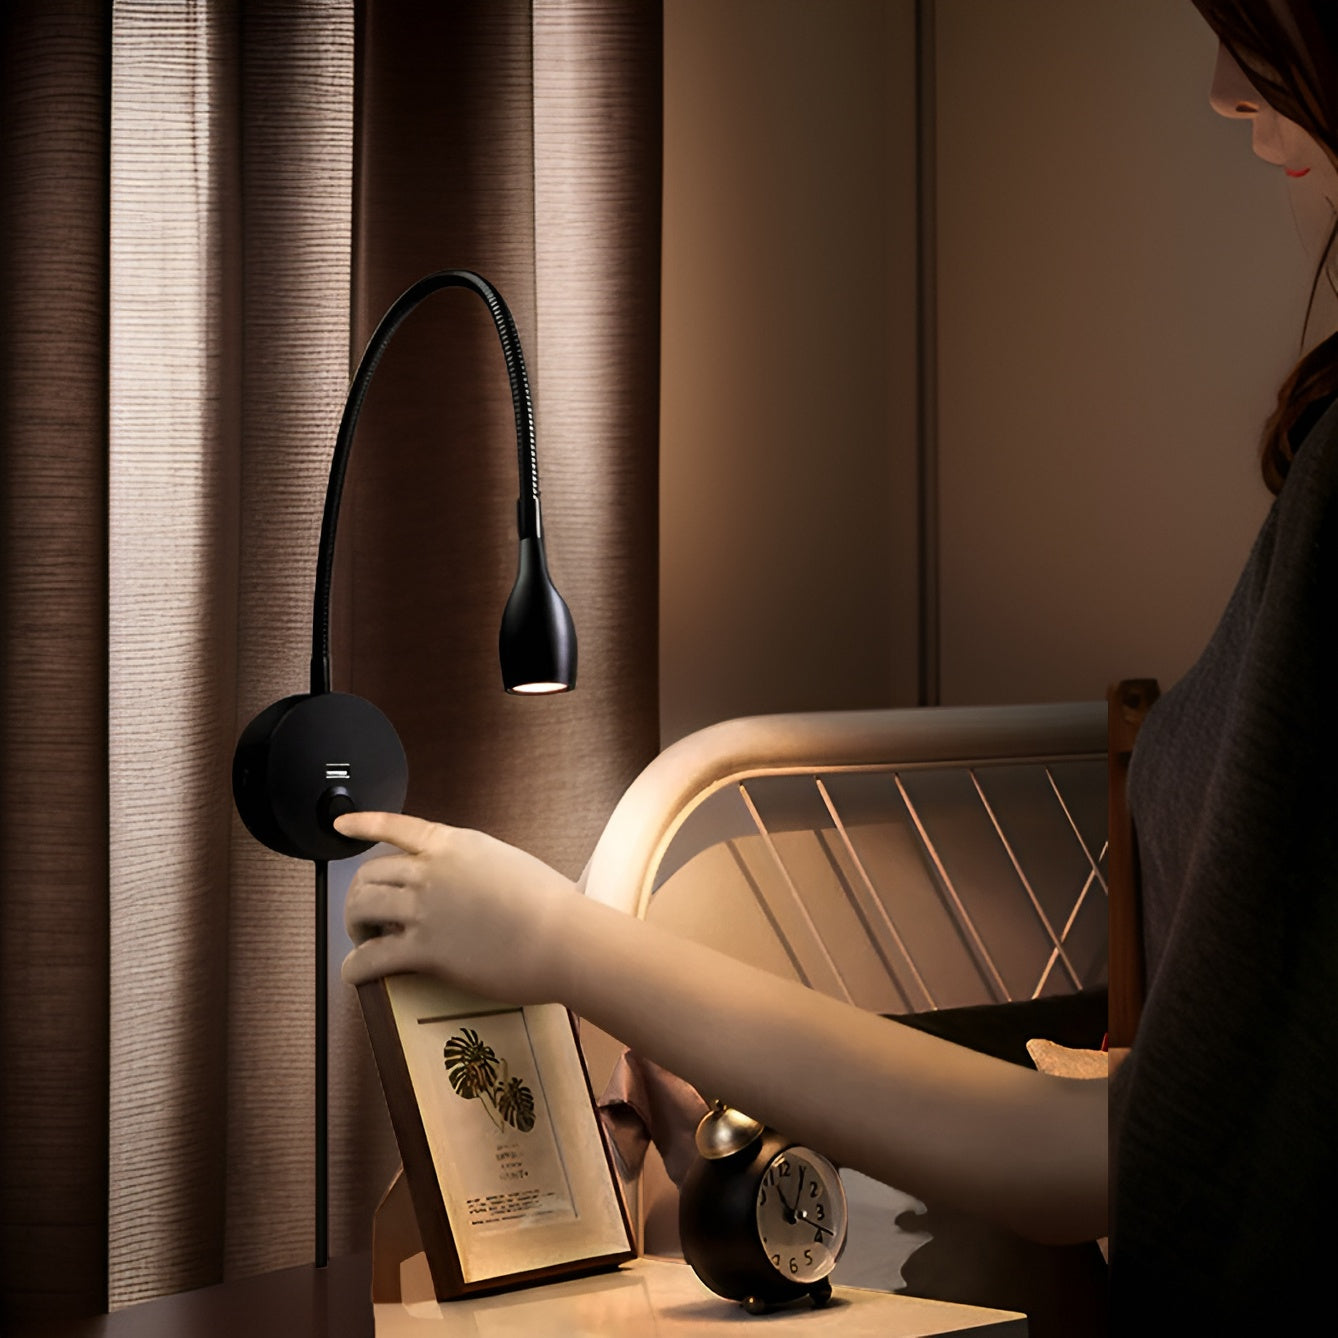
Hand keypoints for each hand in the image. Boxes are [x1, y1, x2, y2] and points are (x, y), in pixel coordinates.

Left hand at [335, 811, 583, 1004]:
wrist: (562, 937)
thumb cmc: (551, 905)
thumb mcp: (508, 863)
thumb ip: (476, 866)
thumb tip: (467, 882)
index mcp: (454, 843)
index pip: (396, 826)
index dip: (363, 824)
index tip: (341, 825)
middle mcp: (432, 870)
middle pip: (370, 873)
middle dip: (360, 894)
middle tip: (367, 917)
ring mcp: (425, 908)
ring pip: (362, 908)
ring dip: (353, 925)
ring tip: (362, 940)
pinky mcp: (424, 949)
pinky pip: (370, 957)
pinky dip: (355, 967)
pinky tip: (355, 974)